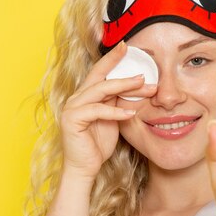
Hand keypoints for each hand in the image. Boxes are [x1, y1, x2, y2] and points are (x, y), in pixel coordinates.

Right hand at [60, 41, 156, 179]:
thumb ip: (118, 102)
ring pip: (100, 90)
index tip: (127, 46)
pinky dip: (115, 111)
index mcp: (85, 95)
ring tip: (143, 84)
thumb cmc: (98, 145)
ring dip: (124, 86)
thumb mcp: (113, 118)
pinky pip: (97, 111)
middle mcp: (77, 98)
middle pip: (99, 76)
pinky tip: (131, 113)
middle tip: (137, 56)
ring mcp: (72, 108)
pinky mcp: (72, 120)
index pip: (100, 72)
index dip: (112, 58)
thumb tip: (136, 86)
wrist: (85, 168)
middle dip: (118, 64)